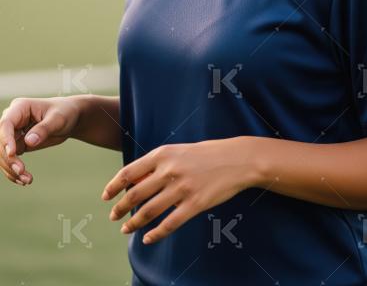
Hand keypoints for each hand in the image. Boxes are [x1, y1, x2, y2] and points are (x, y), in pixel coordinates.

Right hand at [0, 96, 81, 185]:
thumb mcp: (58, 119)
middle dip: (9, 159)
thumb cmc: (65, 112)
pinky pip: (10, 160)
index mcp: (20, 107)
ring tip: (26, 180)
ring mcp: (13, 133)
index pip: (6, 123)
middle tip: (21, 172)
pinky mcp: (17, 145)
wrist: (71, 118)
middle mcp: (13, 120)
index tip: (12, 153)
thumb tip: (29, 141)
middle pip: (1, 142)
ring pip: (3, 154)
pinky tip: (23, 180)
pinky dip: (14, 171)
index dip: (6, 139)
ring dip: (11, 169)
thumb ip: (44, 129)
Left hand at [101, 136, 255, 243]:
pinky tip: (148, 239)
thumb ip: (157, 164)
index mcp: (163, 154)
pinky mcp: (195, 204)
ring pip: (149, 211)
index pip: (129, 172)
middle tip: (112, 217)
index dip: (114, 186)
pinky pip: (169, 224)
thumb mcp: (179, 151)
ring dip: (134, 223)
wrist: (237, 159)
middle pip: (135, 194)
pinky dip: (155, 234)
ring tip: (125, 229)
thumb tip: (134, 182)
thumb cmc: (206, 154)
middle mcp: (169, 170)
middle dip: (120, 208)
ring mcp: (182, 188)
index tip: (105, 197)